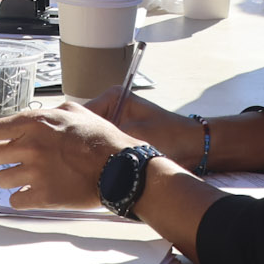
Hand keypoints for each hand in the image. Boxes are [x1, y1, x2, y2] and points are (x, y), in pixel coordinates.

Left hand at [0, 101, 137, 211]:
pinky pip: (16, 200)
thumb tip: (32, 120)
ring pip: (1, 179)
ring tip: (40, 175)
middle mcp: (28, 145)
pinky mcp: (43, 196)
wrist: (123, 168)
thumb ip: (46, 115)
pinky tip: (43, 192)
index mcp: (32, 123)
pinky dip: (25, 198)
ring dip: (14, 179)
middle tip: (24, 159)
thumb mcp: (74, 112)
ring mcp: (34, 172)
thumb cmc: (102, 139)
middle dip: (2, 159)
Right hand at [78, 86, 196, 155]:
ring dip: (93, 151)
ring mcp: (117, 123)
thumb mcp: (133, 134)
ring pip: (93, 139)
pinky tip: (101, 167)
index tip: (68, 148)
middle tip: (78, 159)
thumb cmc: (170, 136)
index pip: (83, 114)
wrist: (195, 148)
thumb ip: (106, 138)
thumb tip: (79, 147)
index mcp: (114, 97)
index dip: (74, 132)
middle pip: (85, 127)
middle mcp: (113, 107)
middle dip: (83, 143)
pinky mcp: (122, 138)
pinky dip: (102, 157)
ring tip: (90, 164)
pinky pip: (104, 147)